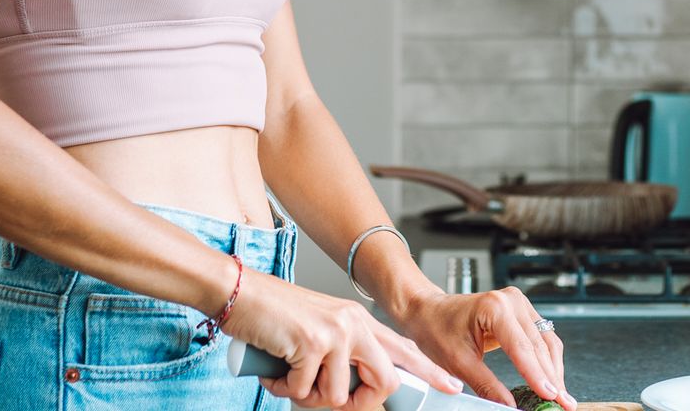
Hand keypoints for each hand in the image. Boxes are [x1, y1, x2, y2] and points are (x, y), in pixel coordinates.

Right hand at [222, 272, 464, 409]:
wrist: (237, 290)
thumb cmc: (272, 315)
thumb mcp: (318, 329)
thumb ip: (340, 356)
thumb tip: (350, 394)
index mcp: (358, 320)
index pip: (404, 349)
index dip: (430, 373)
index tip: (452, 388)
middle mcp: (353, 323)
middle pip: (385, 382)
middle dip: (356, 404)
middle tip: (321, 396)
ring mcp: (335, 332)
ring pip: (337, 396)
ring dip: (306, 395)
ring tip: (288, 373)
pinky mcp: (312, 342)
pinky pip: (303, 390)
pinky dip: (282, 387)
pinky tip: (273, 367)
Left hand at [392, 287, 574, 410]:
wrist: (428, 311)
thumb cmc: (437, 330)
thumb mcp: (459, 363)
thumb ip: (487, 386)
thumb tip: (509, 407)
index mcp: (494, 308)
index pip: (523, 348)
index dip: (538, 376)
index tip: (551, 397)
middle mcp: (511, 300)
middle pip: (540, 346)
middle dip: (552, 378)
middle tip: (563, 404)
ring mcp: (519, 303)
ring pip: (547, 342)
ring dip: (554, 370)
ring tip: (561, 397)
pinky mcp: (522, 311)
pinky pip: (542, 337)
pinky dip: (547, 360)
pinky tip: (551, 380)